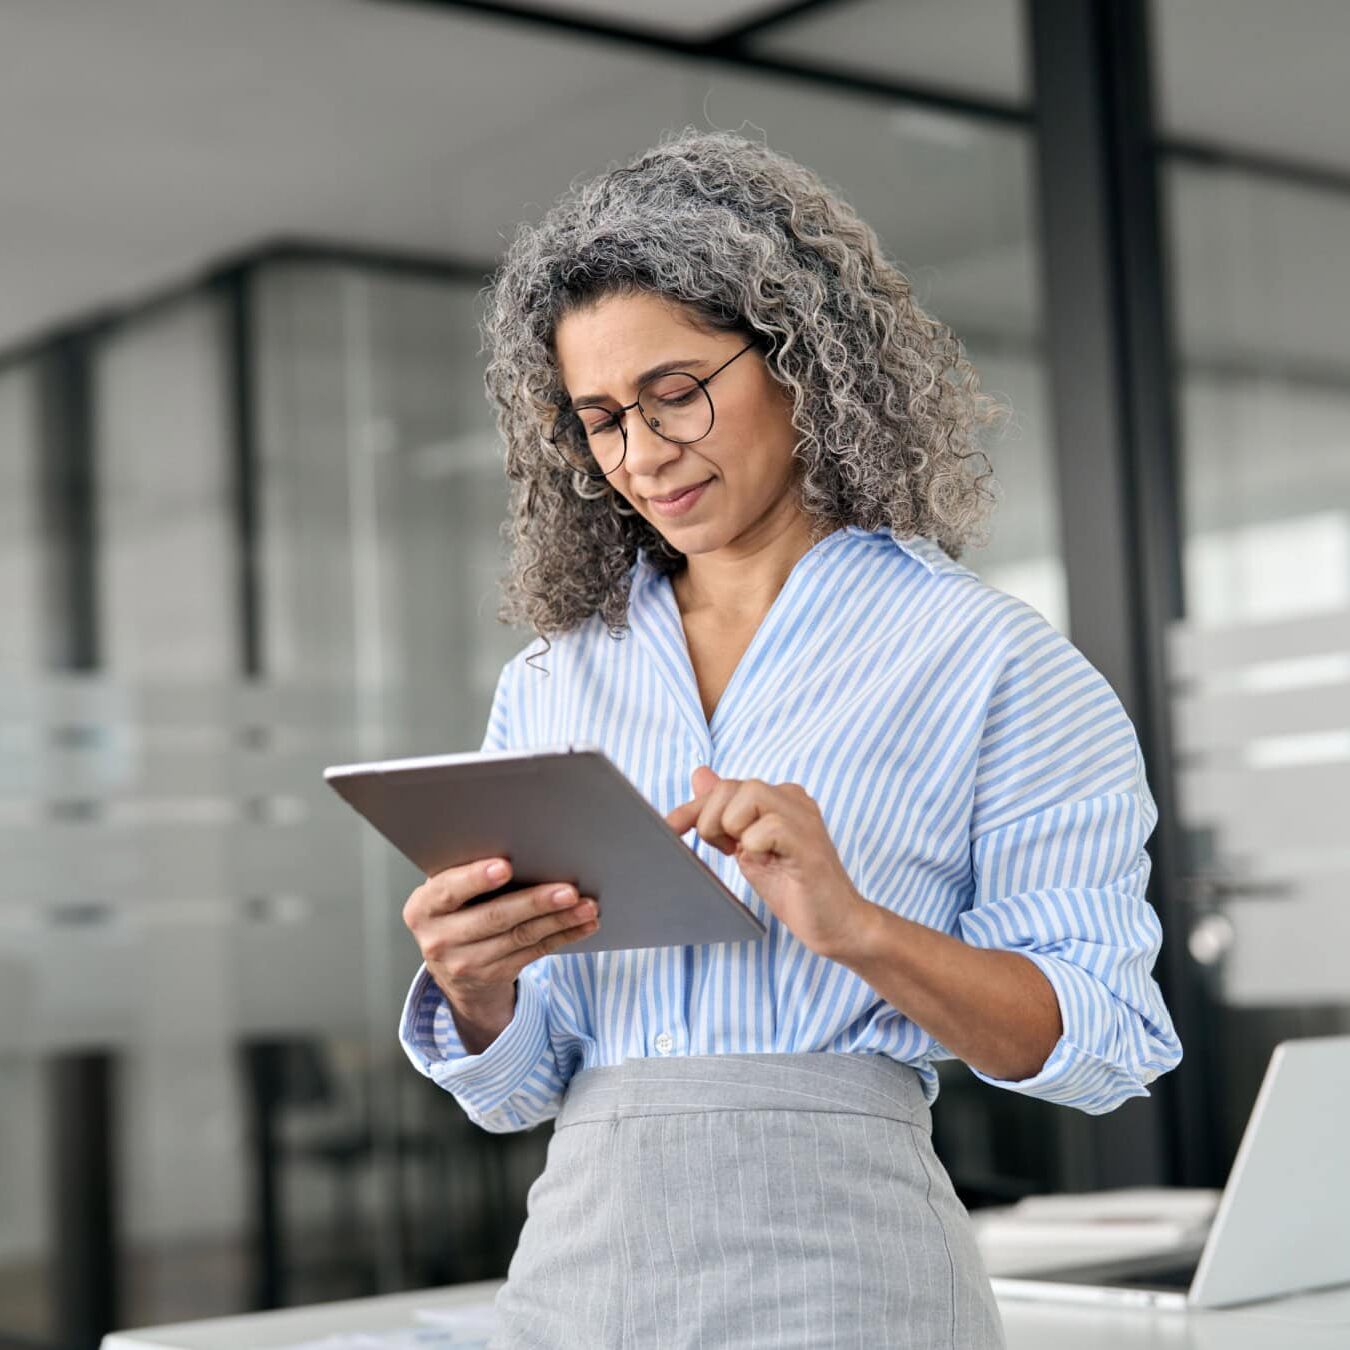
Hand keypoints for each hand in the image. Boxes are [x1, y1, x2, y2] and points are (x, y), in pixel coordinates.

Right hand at [402, 857, 599, 1010]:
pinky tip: (582, 924)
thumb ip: (466, 872)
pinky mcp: (493, 976)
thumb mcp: (447, 892)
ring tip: (586, 906)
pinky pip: (534, 953)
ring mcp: (465, 963)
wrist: (451, 967)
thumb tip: (518, 844)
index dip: (476, 878)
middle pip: (494, 917)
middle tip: (568, 889)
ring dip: (559, 920)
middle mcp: (439, 939)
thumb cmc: (455, 911)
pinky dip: (562, 936)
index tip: (506, 866)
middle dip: (535, 902)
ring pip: (520, 937)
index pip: (449, 890)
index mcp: (423, 908)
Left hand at [664, 766, 870, 960]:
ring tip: (753, 855)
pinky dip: (756, 848)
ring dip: (734, 832)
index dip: (692, 809)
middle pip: (730, 788)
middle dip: (712, 823)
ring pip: (746, 796)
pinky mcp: (807, 840)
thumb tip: (700, 774)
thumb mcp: (747, 847)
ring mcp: (803, 816)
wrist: (834, 923)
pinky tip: (771, 862)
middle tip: (730, 851)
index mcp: (779, 797)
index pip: (724, 787)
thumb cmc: (793, 887)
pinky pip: (765, 827)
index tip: (670, 828)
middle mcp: (793, 798)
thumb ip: (725, 813)